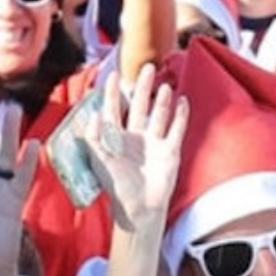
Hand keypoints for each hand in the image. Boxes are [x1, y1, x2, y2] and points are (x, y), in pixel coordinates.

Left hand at [80, 64, 187, 230]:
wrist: (138, 208)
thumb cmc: (115, 186)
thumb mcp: (98, 160)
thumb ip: (93, 137)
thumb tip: (93, 114)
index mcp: (115, 138)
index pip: (114, 109)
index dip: (113, 93)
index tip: (113, 75)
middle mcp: (135, 137)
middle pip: (139, 106)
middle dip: (142, 87)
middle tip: (146, 68)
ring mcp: (153, 143)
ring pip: (158, 115)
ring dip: (161, 100)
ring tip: (163, 84)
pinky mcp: (169, 151)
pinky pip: (176, 129)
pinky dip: (180, 116)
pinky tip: (182, 101)